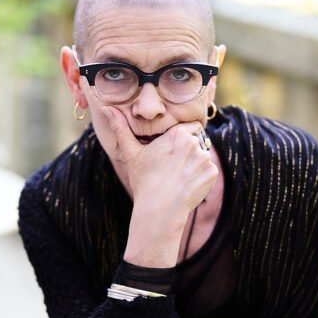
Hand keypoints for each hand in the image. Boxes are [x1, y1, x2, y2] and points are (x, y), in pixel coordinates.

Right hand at [101, 107, 217, 225]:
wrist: (159, 209)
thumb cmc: (144, 181)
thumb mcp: (131, 153)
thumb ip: (121, 128)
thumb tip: (106, 108)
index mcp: (177, 134)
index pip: (190, 127)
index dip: (183, 137)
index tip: (173, 150)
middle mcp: (194, 143)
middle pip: (197, 141)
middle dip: (189, 151)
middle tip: (174, 167)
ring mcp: (205, 159)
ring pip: (203, 156)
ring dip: (195, 164)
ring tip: (179, 177)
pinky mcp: (211, 173)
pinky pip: (209, 171)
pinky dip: (201, 178)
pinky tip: (187, 185)